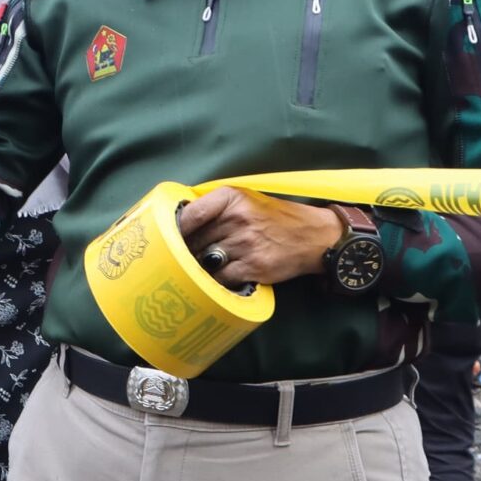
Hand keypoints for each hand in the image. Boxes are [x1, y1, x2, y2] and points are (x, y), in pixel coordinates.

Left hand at [176, 187, 347, 288]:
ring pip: (205, 261)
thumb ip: (215, 208)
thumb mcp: (246, 201)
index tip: (165, 241)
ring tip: (197, 272)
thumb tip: (177, 226)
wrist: (314, 237)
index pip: (190, 215)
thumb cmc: (274, 218)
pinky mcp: (254, 266)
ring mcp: (246, 243)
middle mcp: (238, 218)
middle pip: (194, 241)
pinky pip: (221, 278)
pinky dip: (215, 282)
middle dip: (185, 253)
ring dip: (198, 269)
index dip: (173, 231)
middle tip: (179, 261)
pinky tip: (216, 281)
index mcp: (231, 198)